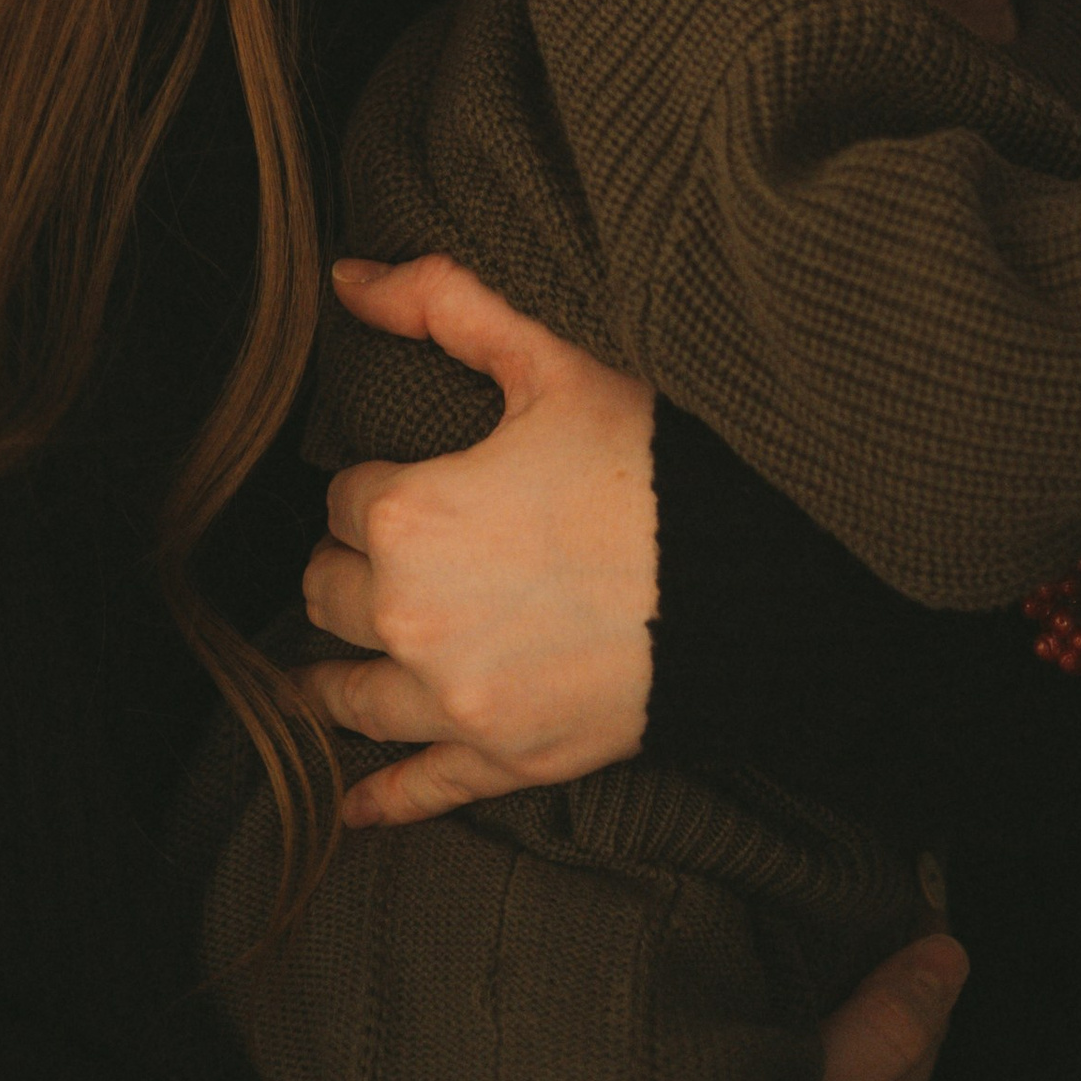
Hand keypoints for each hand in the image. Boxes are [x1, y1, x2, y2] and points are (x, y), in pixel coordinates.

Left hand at [296, 254, 657, 825]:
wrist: (751, 577)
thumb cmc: (654, 460)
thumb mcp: (552, 360)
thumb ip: (441, 303)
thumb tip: (345, 276)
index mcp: (411, 514)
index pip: (342, 498)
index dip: (373, 483)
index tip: (406, 479)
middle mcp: (412, 618)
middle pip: (328, 594)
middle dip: (350, 568)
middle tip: (384, 552)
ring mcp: (456, 701)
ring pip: (348, 694)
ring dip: (339, 670)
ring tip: (337, 661)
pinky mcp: (505, 757)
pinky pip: (417, 789)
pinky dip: (378, 797)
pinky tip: (349, 804)